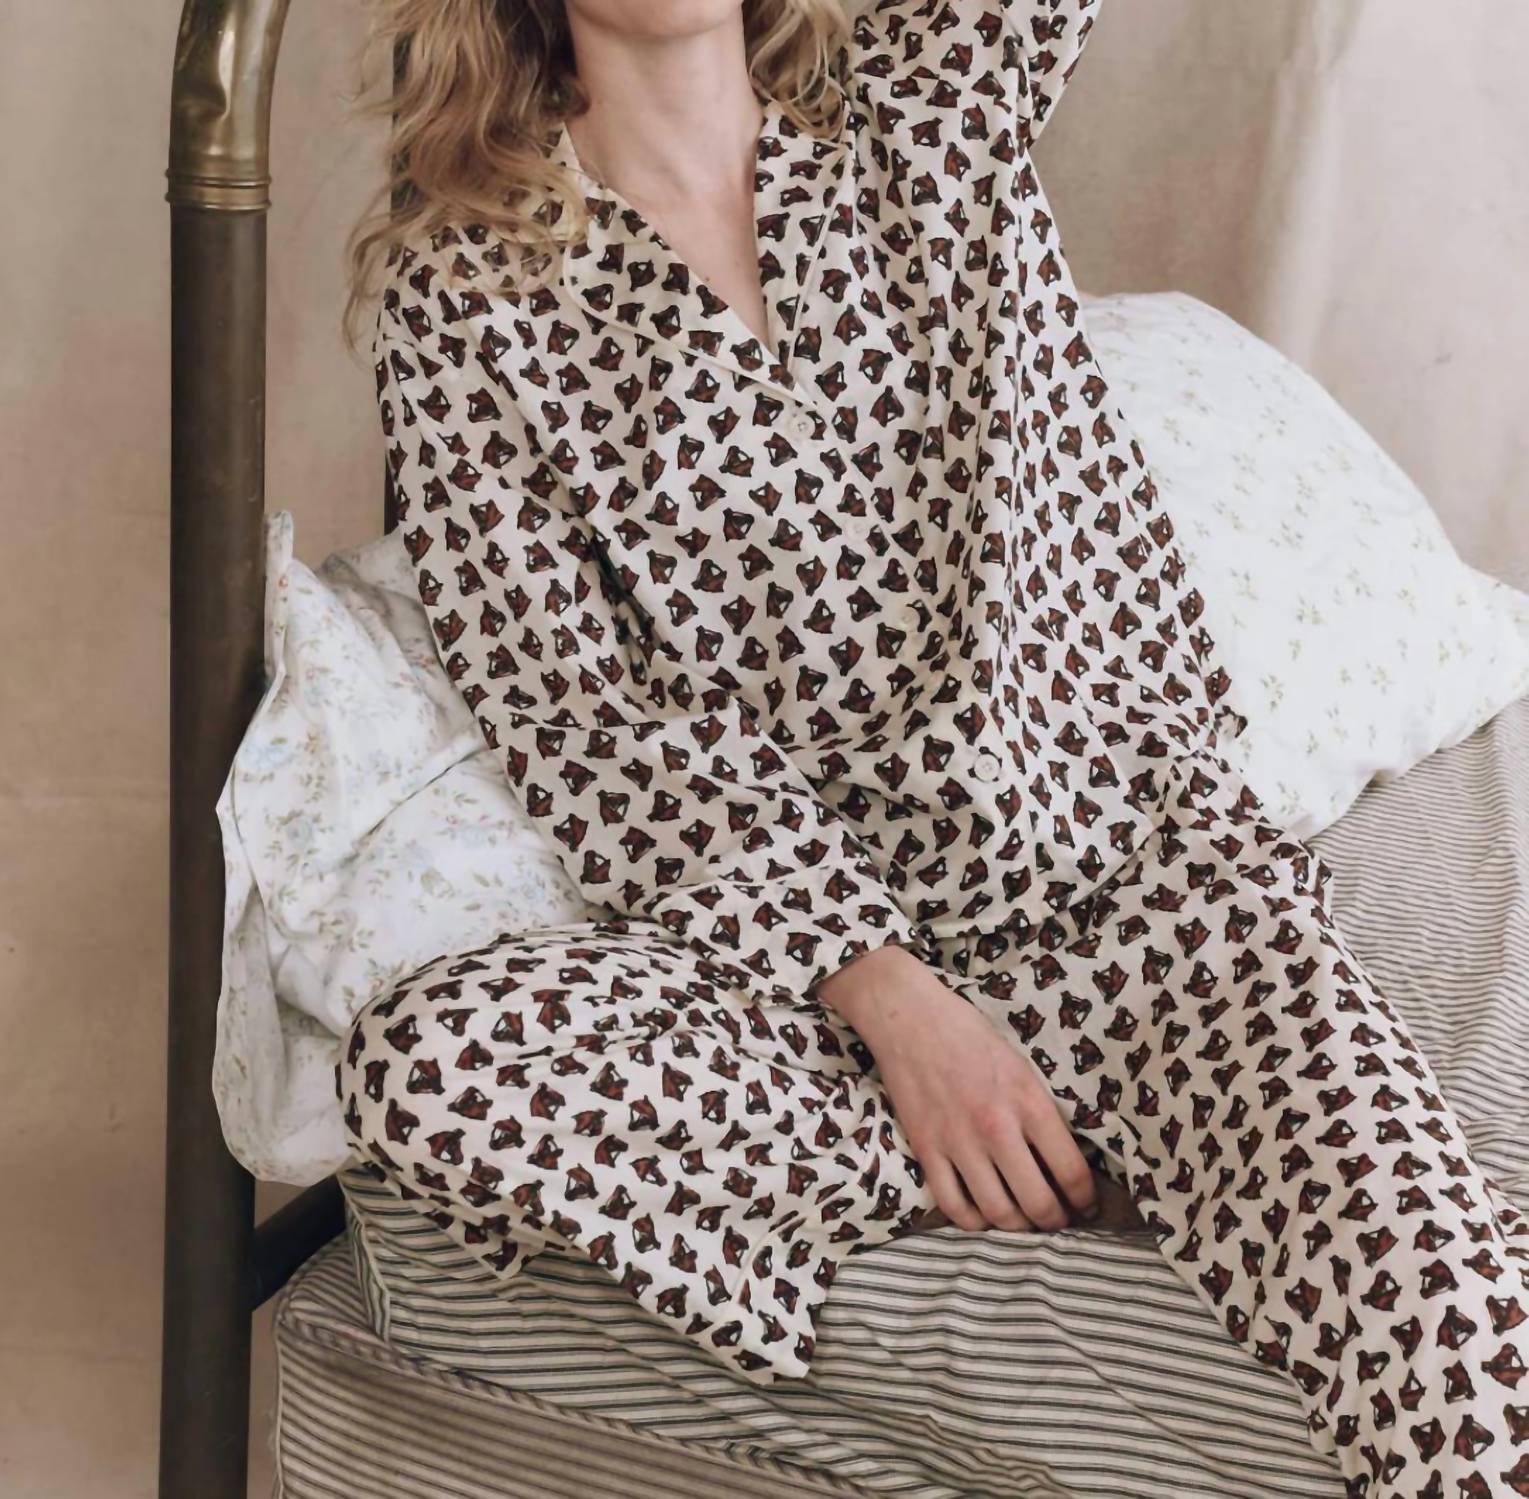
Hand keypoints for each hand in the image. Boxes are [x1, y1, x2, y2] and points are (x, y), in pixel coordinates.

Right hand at [815, 943, 1100, 1232]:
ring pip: (998, 1212)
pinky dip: (972, 1222)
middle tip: (1059, 1222)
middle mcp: (997, 1128)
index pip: (1071, 1171)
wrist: (909, 1018)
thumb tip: (1060, 1157)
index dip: (1086, 1200)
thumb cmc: (969, 1035)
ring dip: (1018, 1228)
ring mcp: (959, 1142)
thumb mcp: (1021, 1066)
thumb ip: (1040, 1111)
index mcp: (1029, 1102)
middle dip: (1056, 1222)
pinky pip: (953, 1205)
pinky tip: (982, 1217)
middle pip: (1039, 1203)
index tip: (1087, 1206)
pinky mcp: (927, 1149)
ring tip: (1024, 1224)